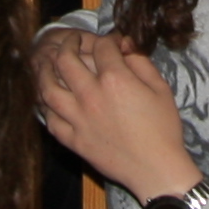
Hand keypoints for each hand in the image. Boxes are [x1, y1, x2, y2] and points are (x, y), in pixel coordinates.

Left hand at [34, 29, 193, 195]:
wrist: (156, 169)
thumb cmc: (163, 129)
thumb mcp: (161, 88)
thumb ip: (141, 62)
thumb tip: (125, 47)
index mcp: (115, 80)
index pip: (102, 47)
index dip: (108, 39)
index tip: (112, 41)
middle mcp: (91, 96)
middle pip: (66, 60)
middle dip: (68, 44)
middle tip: (72, 41)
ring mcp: (78, 119)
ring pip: (48, 89)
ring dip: (45, 71)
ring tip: (49, 63)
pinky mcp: (73, 140)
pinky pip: (50, 119)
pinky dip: (46, 106)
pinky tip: (50, 99)